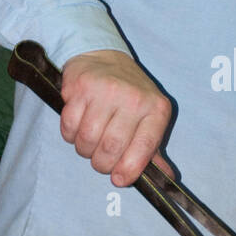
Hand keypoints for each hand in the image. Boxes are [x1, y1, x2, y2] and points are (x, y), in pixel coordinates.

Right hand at [59, 49, 173, 186]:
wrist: (103, 56)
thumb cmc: (129, 94)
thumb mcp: (148, 117)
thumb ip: (153, 150)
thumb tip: (166, 178)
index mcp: (156, 108)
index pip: (145, 147)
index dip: (130, 169)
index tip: (119, 179)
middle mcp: (133, 98)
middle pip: (111, 148)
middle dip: (102, 164)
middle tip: (101, 160)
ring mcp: (106, 91)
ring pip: (88, 140)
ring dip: (85, 150)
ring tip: (90, 141)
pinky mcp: (80, 88)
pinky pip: (69, 127)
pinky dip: (70, 135)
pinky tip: (78, 126)